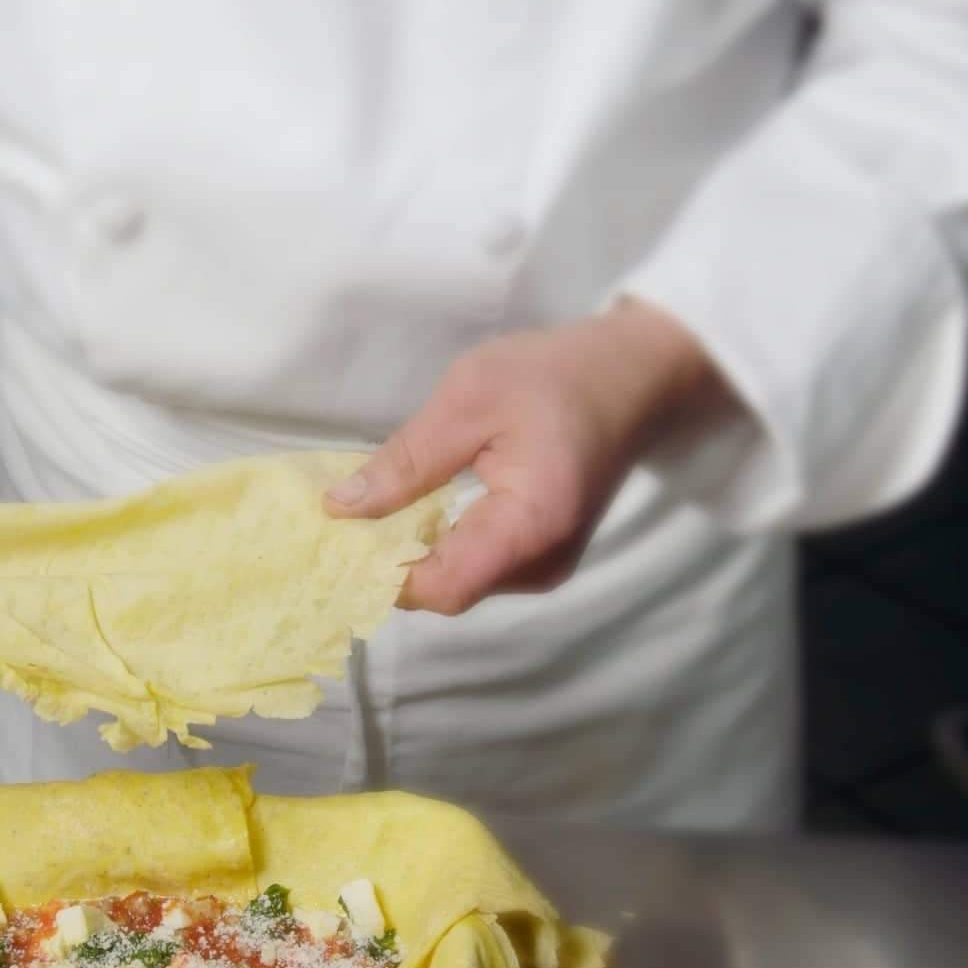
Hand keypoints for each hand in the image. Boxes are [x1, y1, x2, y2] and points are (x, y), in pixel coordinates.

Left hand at [325, 299, 737, 613]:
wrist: (635, 377)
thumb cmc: (555, 376)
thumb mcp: (469, 399)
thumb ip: (406, 461)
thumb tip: (339, 510)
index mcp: (530, 525)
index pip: (442, 587)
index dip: (381, 576)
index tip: (333, 543)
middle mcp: (542, 564)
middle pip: (446, 591)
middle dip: (388, 566)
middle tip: (337, 525)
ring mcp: (546, 567)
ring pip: (457, 583)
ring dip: (410, 556)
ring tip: (368, 515)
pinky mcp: (542, 558)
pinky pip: (476, 568)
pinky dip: (437, 547)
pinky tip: (410, 515)